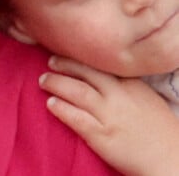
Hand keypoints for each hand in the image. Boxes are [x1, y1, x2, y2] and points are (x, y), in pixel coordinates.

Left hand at [39, 56, 178, 175]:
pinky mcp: (102, 136)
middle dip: (64, 64)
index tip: (65, 50)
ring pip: (77, 91)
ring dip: (56, 83)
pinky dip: (61, 108)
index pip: (100, 63)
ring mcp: (109, 115)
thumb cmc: (157, 128)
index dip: (80, 56)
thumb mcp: (144, 96)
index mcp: (130, 84)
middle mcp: (118, 96)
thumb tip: (100, 72)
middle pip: (86, 72)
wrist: (169, 159)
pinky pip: (76, 118)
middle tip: (50, 62)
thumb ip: (123, 83)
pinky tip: (50, 103)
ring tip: (43, 81)